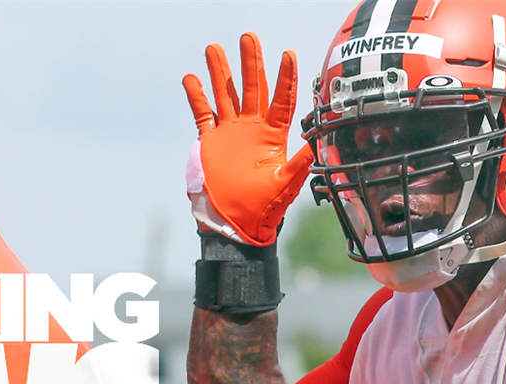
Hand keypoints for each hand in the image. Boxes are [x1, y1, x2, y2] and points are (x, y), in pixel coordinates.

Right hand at [184, 32, 313, 246]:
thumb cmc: (263, 209)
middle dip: (250, 62)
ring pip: (225, 95)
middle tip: (248, 37)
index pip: (282, 100)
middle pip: (252, 88)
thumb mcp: (284, 186)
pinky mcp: (210, 141)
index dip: (285, 78)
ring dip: (220, 72)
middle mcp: (252, 128)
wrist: (235, 223)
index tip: (288, 54)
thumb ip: (297, 166)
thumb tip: (314, 147)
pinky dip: (196, 96)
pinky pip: (202, 114)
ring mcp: (230, 133)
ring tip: (214, 48)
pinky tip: (191, 78)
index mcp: (273, 136)